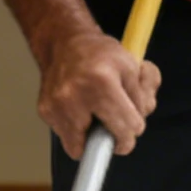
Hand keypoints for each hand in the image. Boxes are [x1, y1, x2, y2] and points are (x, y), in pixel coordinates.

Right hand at [36, 24, 159, 156]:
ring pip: (82, 149)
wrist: (64, 42)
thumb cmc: (100, 55)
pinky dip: (78, 130)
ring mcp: (56, 105)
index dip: (135, 128)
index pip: (128, 129)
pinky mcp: (45, 111)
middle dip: (113, 137)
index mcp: (101, 83)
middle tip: (112, 120)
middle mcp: (74, 96)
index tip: (131, 121)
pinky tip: (80, 110)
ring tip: (94, 113)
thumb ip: (145, 97)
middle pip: (102, 147)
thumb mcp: (133, 68)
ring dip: (93, 137)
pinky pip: (67, 139)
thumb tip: (142, 117)